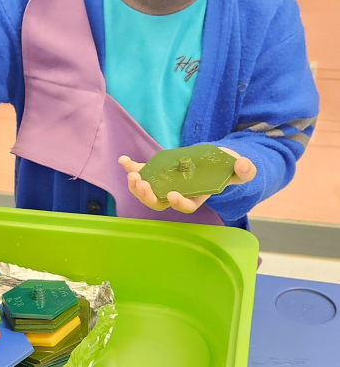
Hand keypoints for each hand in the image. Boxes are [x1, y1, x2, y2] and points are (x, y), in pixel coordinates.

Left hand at [118, 148, 256, 214]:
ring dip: (137, 185)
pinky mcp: (158, 171)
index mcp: (196, 197)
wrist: (216, 159)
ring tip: (131, 175)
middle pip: (159, 203)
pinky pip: (142, 171)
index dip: (179, 203)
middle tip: (142, 185)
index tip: (173, 195)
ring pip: (147, 191)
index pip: (185, 206)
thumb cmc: (228, 168)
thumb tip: (244, 165)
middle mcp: (178, 193)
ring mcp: (166, 183)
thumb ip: (244, 170)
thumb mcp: (239, 168)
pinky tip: (122, 159)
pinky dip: (131, 166)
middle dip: (148, 197)